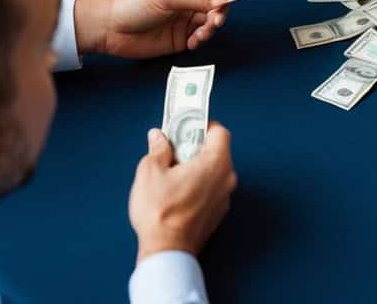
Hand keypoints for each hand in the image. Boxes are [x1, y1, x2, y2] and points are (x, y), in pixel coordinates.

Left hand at [76, 0, 236, 58]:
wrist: (110, 29)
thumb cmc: (132, 5)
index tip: (229, 3)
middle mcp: (191, 0)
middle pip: (220, 5)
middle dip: (220, 14)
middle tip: (213, 22)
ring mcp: (186, 18)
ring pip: (213, 22)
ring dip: (210, 29)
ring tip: (198, 35)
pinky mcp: (182, 37)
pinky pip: (201, 38)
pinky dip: (201, 41)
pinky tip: (190, 42)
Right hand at [130, 124, 236, 262]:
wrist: (167, 251)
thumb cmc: (161, 212)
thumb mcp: (150, 171)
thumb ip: (158, 149)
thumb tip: (158, 137)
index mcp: (216, 163)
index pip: (219, 132)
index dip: (202, 125)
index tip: (184, 125)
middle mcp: (226, 179)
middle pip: (216, 151)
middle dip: (195, 146)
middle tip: (172, 148)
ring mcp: (224, 198)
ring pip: (213, 171)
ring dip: (195, 167)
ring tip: (170, 172)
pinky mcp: (217, 213)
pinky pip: (210, 189)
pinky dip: (197, 185)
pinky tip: (176, 191)